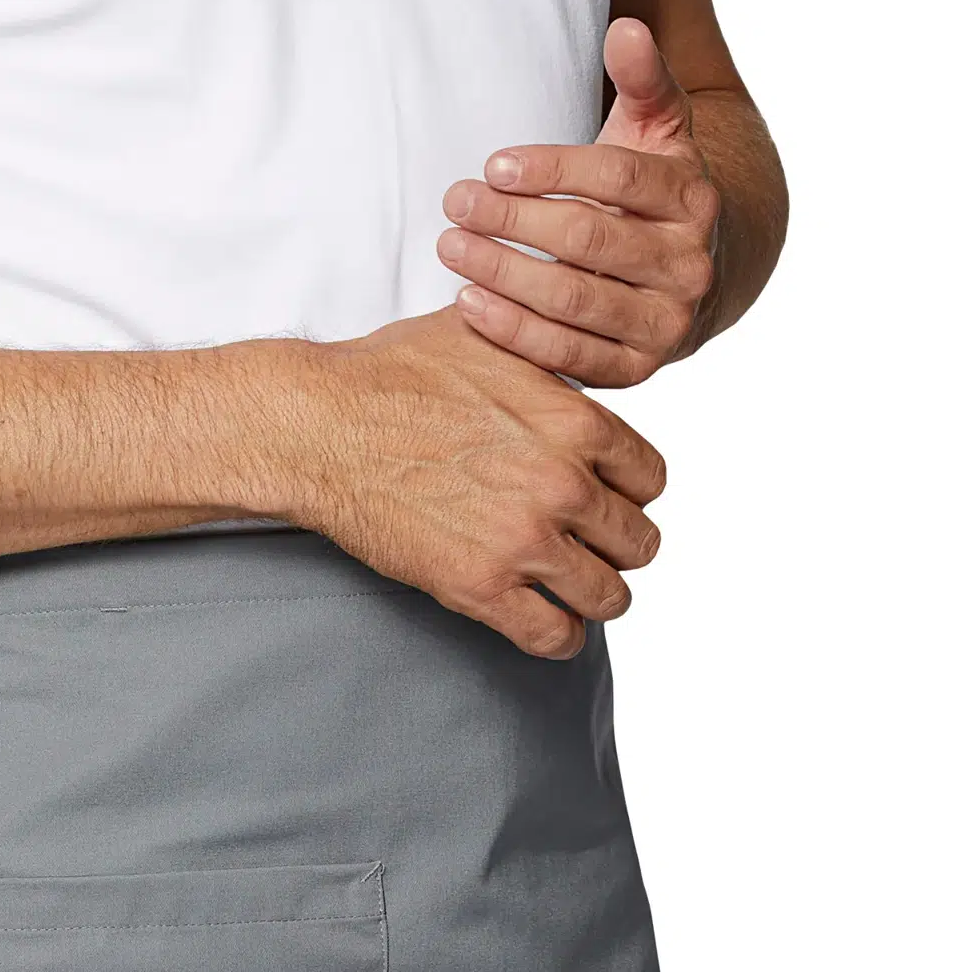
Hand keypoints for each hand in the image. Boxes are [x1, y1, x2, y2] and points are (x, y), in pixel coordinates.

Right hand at [260, 310, 664, 660]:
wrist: (320, 426)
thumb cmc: (389, 373)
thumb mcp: (484, 335)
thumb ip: (542, 351)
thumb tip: (562, 342)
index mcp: (576, 423)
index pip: (651, 479)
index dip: (630, 491)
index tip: (606, 498)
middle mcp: (563, 485)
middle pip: (639, 542)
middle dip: (615, 545)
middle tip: (587, 545)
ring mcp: (525, 542)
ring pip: (609, 597)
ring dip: (594, 595)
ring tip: (571, 587)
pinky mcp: (480, 587)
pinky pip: (554, 637)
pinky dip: (558, 637)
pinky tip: (544, 620)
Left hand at [437, 16, 721, 389]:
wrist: (690, 271)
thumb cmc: (652, 189)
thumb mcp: (656, 129)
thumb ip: (643, 79)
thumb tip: (627, 27)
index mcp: (694, 198)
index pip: (618, 179)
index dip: (552, 170)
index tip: (492, 164)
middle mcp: (690, 265)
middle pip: (591, 240)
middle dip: (514, 222)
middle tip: (454, 203)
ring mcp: (668, 323)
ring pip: (576, 301)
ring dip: (505, 276)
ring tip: (450, 248)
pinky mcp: (638, 369)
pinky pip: (571, 356)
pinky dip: (516, 334)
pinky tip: (468, 304)